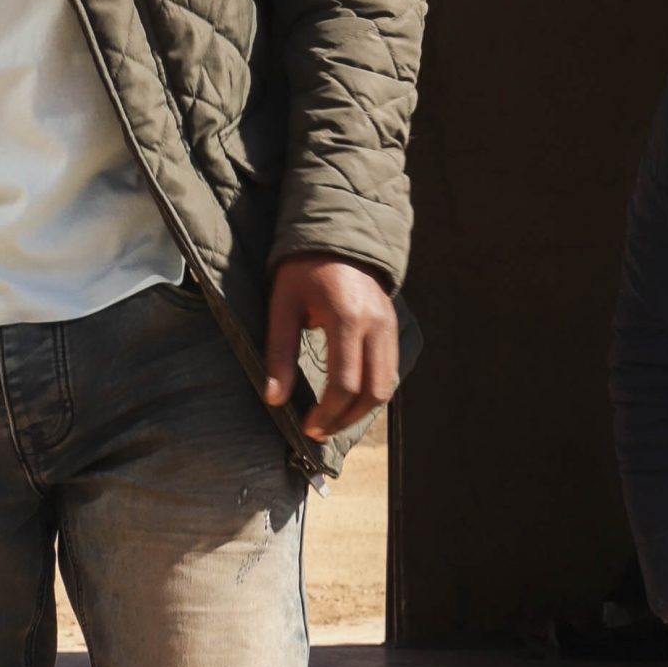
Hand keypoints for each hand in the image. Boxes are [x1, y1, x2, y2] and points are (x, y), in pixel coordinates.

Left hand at [262, 254, 396, 440]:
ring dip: (361, 411)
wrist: (336, 236)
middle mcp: (375, 324)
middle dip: (346, 419)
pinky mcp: (392, 327)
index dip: (327, 413)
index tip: (307, 426)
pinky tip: (348, 399)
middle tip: (320, 431)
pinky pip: (389, 370)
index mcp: (346, 317)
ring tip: (332, 421)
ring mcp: (389, 325)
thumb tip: (274, 399)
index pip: (345, 383)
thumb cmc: (302, 270)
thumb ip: (279, 354)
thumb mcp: (282, 306)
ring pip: (386, 385)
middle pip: (373, 391)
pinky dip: (371, 392)